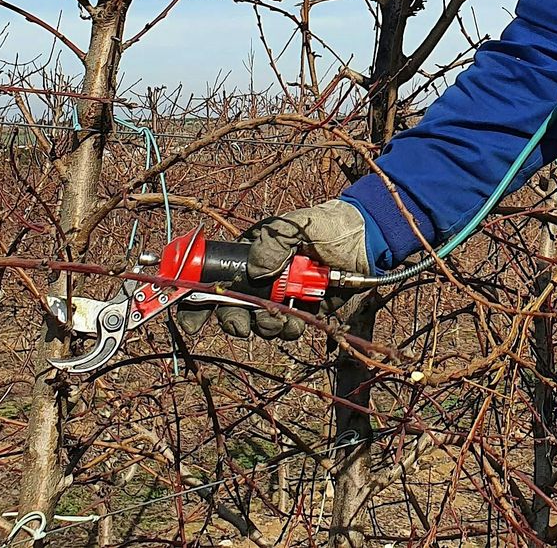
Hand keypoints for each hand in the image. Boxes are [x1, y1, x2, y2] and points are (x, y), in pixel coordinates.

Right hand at [178, 200, 369, 340]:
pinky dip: (288, 329)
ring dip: (266, 325)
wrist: (364, 242)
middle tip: (244, 323)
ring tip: (284, 314)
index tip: (192, 319)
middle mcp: (259, 279)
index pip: (213, 277)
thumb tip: (256, 272)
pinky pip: (284, 330)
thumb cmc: (325, 226)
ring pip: (257, 324)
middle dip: (235, 320)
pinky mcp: (299, 312)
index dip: (197, 299)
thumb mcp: (295, 226)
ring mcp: (278, 297)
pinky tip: (300, 317)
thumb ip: (273, 244)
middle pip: (229, 308)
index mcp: (249, 255)